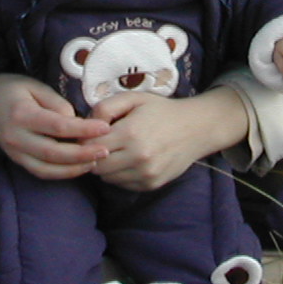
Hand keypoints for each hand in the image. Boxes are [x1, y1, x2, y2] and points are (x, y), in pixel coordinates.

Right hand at [0, 72, 109, 179]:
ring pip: (47, 169)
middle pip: (54, 153)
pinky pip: (40, 172)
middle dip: (82, 155)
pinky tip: (78, 167)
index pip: (58, 126)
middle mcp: (16, 137)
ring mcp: (14, 152)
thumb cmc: (12, 88)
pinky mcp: (16, 159)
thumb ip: (56, 103)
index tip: (104, 128)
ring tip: (95, 162)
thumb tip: (76, 122)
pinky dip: (60, 173)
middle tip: (106, 151)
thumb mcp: (35, 86)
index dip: (83, 129)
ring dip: (73, 169)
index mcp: (22, 115)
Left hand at [89, 86, 248, 191]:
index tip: (90, 135)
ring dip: (106, 167)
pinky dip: (120, 175)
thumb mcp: (133, 99)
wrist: (196, 128)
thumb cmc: (161, 110)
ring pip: (108, 178)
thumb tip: (87, 124)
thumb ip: (106, 107)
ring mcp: (146, 173)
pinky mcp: (151, 184)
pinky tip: (128, 161)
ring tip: (115, 152)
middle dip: (94, 155)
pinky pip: (123, 184)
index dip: (86, 140)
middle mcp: (137, 157)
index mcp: (130, 133)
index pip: (91, 146)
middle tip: (100, 145)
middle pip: (97, 166)